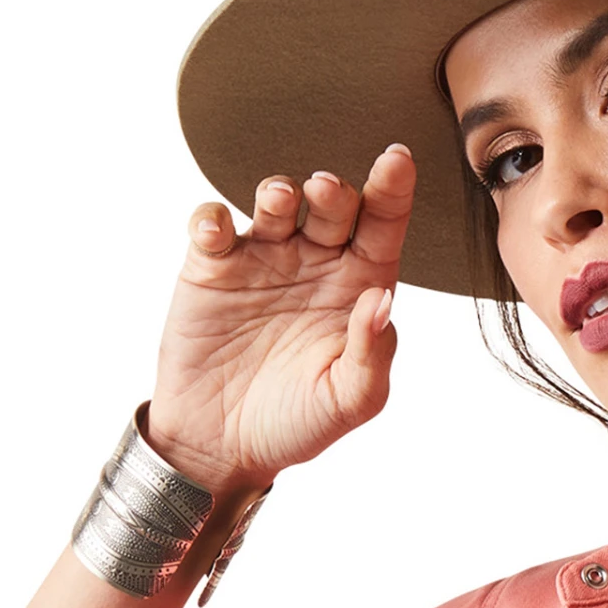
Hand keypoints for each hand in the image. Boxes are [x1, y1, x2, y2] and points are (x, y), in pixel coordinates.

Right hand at [145, 145, 416, 496]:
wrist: (222, 447)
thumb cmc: (297, 425)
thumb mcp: (348, 403)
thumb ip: (372, 356)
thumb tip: (384, 300)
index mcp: (357, 287)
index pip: (383, 228)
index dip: (393, 191)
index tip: (397, 160)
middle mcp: (314, 263)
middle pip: (331, 206)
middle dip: (333, 191)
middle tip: (327, 191)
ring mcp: (262, 260)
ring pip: (274, 203)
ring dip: (277, 193)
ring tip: (280, 201)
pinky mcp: (210, 268)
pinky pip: (210, 226)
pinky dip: (210, 220)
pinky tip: (216, 233)